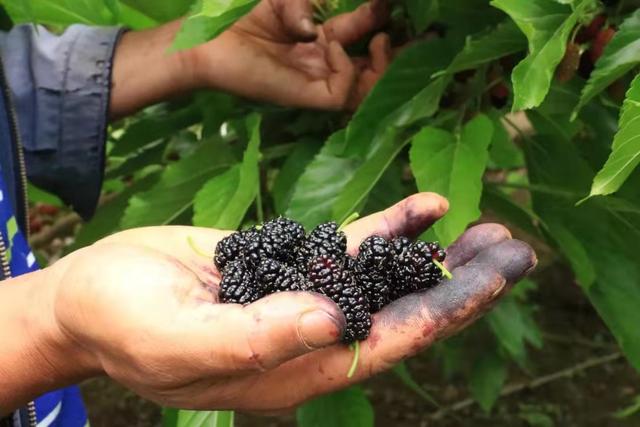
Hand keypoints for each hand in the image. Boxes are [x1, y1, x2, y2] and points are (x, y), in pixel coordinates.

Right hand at [42, 193, 535, 411]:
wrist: (91, 295)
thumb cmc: (122, 324)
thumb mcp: (178, 340)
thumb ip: (257, 337)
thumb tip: (334, 319)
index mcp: (295, 368)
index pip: (389, 341)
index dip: (447, 310)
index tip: (496, 277)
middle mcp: (312, 337)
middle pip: (404, 312)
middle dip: (463, 284)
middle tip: (514, 249)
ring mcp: (304, 299)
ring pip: (387, 279)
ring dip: (439, 255)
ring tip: (489, 227)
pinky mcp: (289, 265)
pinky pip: (350, 247)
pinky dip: (389, 228)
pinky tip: (425, 207)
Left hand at [190, 0, 391, 109]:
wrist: (210, 39)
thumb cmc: (242, 15)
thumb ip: (309, 4)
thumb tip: (322, 28)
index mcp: (320, 38)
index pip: (361, 33)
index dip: (380, 19)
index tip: (391, 4)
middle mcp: (324, 61)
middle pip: (373, 65)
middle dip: (399, 51)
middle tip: (426, 35)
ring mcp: (318, 80)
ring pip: (366, 87)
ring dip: (382, 65)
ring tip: (380, 41)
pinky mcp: (308, 96)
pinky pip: (342, 91)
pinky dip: (347, 68)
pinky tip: (333, 46)